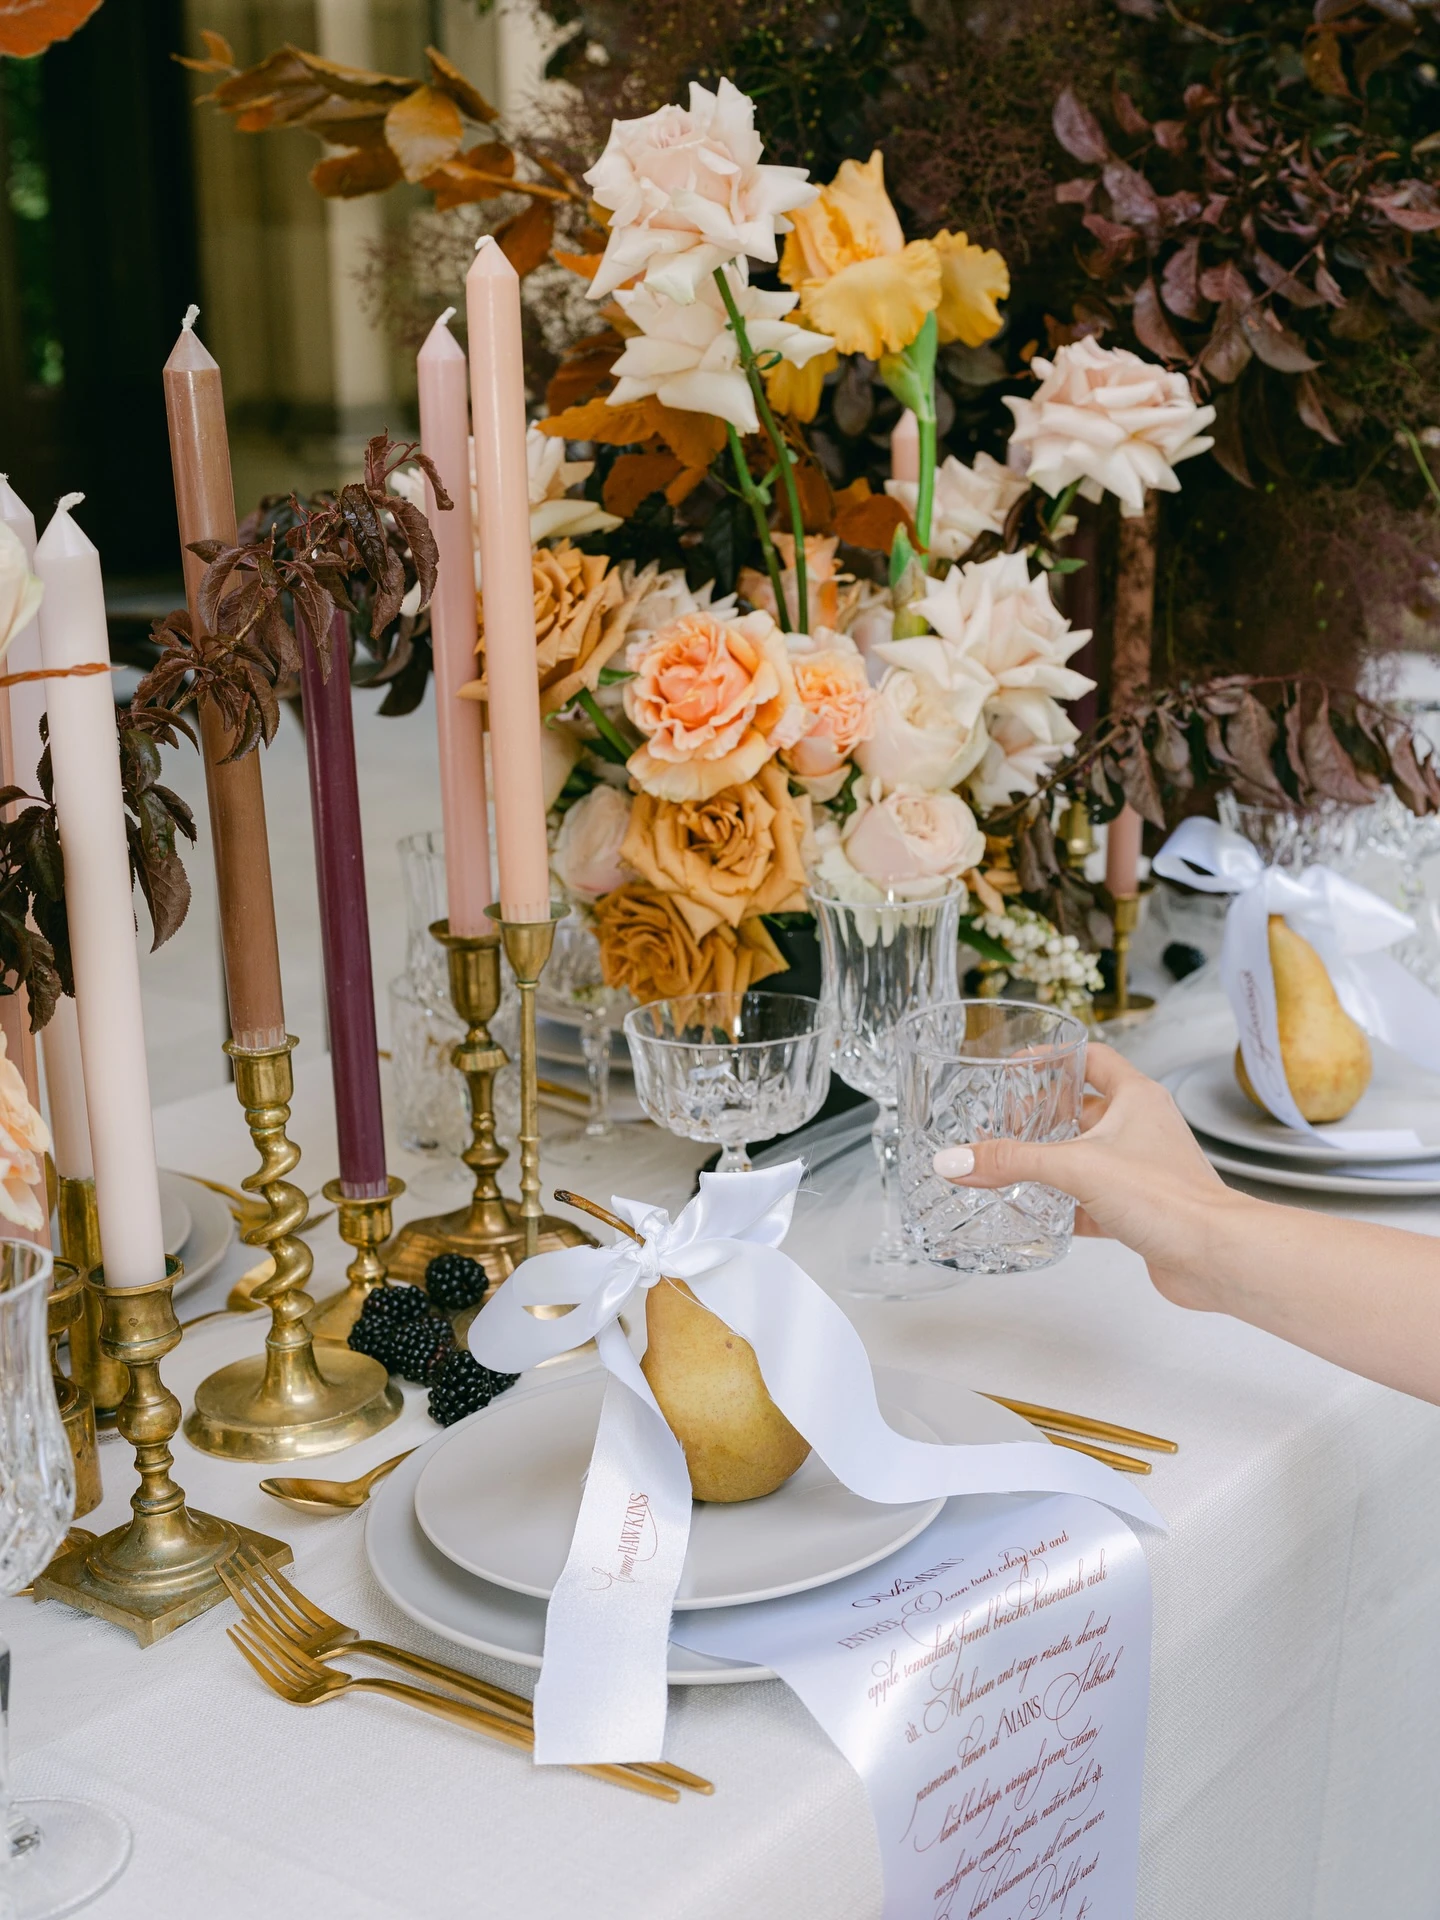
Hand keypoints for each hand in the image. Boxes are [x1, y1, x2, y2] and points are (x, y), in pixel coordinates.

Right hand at [932, 1043, 1243, 1311]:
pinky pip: (1094, 1198)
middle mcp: (1142, 1128)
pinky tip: (1038, 1214)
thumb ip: (1012, 1162)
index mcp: (1136, 1097)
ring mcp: (1143, 1169)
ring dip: (1052, 1160)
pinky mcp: (1140, 1209)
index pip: (1091, 1058)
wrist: (1214, 1256)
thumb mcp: (1076, 1167)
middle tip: (1004, 1121)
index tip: (1017, 1065)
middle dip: (1043, 1114)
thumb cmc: (1168, 1197)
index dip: (1053, 1057)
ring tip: (1010, 1164)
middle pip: (1084, 1108)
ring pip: (1088, 1155)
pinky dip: (1065, 1204)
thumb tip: (956, 1160)